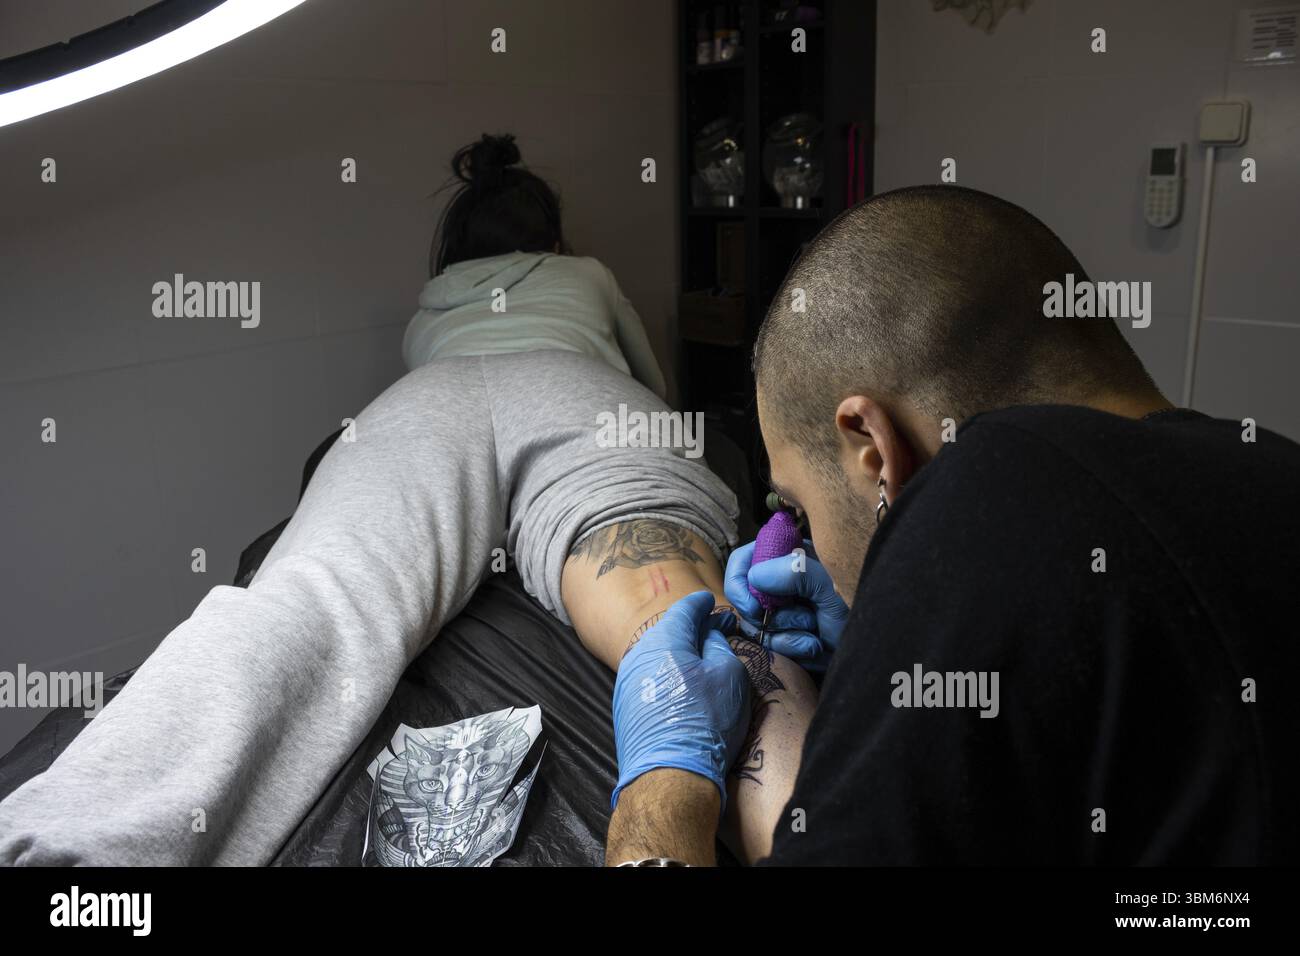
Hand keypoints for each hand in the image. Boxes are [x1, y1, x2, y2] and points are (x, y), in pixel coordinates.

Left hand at [611, 591, 750, 811]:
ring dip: (676, 654)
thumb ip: (718, 645)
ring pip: (655, 656)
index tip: (708, 601)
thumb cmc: (704, 724)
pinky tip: (680, 687)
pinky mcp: (624, 706)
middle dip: (688, 628)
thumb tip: (709, 636)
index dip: (700, 604)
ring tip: (697, 659)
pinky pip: (648, 678)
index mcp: (664, 641)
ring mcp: (627, 682)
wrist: (669, 776)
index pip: (683, 610)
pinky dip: (665, 674)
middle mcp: (639, 655)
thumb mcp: (729, 675)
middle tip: (710, 629)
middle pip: (666, 632)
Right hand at [724, 540, 849, 660]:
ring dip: (786, 633)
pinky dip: (792, 647)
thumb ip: (795, 573)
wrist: (873, 643)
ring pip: (756, 624)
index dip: (740, 583)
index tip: (753, 606)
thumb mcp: (831, 584)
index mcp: (787, 557)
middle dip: (773, 614)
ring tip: (815, 632)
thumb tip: (755, 578)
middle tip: (806, 617)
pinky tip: (814, 645)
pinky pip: (770, 644)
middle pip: (746, 598)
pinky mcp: (785, 634)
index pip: (743, 561)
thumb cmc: (858, 604)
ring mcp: (781, 609)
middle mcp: (780, 581)